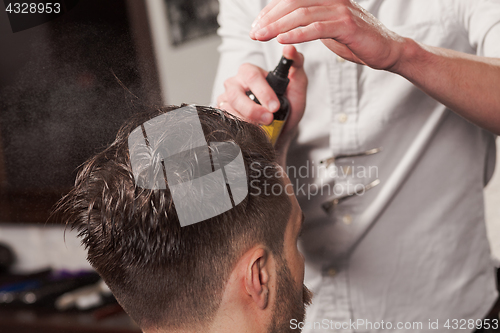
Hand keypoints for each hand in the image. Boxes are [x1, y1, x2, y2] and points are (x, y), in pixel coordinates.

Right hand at [216, 45, 306, 148]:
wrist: (281, 132)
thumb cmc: (288, 107)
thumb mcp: (298, 85)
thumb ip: (297, 64)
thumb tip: (290, 48)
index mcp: (250, 72)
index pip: (251, 76)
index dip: (263, 92)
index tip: (275, 107)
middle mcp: (235, 84)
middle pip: (236, 94)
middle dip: (253, 109)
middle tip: (269, 119)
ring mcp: (227, 100)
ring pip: (230, 109)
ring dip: (248, 120)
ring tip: (263, 127)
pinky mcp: (223, 115)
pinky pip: (226, 120)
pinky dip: (241, 127)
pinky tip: (253, 129)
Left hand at [249, 0, 406, 70]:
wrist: (385, 49)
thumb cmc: (355, 39)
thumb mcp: (327, 27)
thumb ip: (308, 22)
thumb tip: (283, 26)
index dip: (270, 11)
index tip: (256, 25)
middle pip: (292, 4)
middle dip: (269, 19)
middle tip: (254, 33)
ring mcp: (340, 10)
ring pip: (301, 14)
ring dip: (277, 26)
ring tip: (261, 37)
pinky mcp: (346, 25)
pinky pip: (316, 28)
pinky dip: (297, 34)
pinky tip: (282, 40)